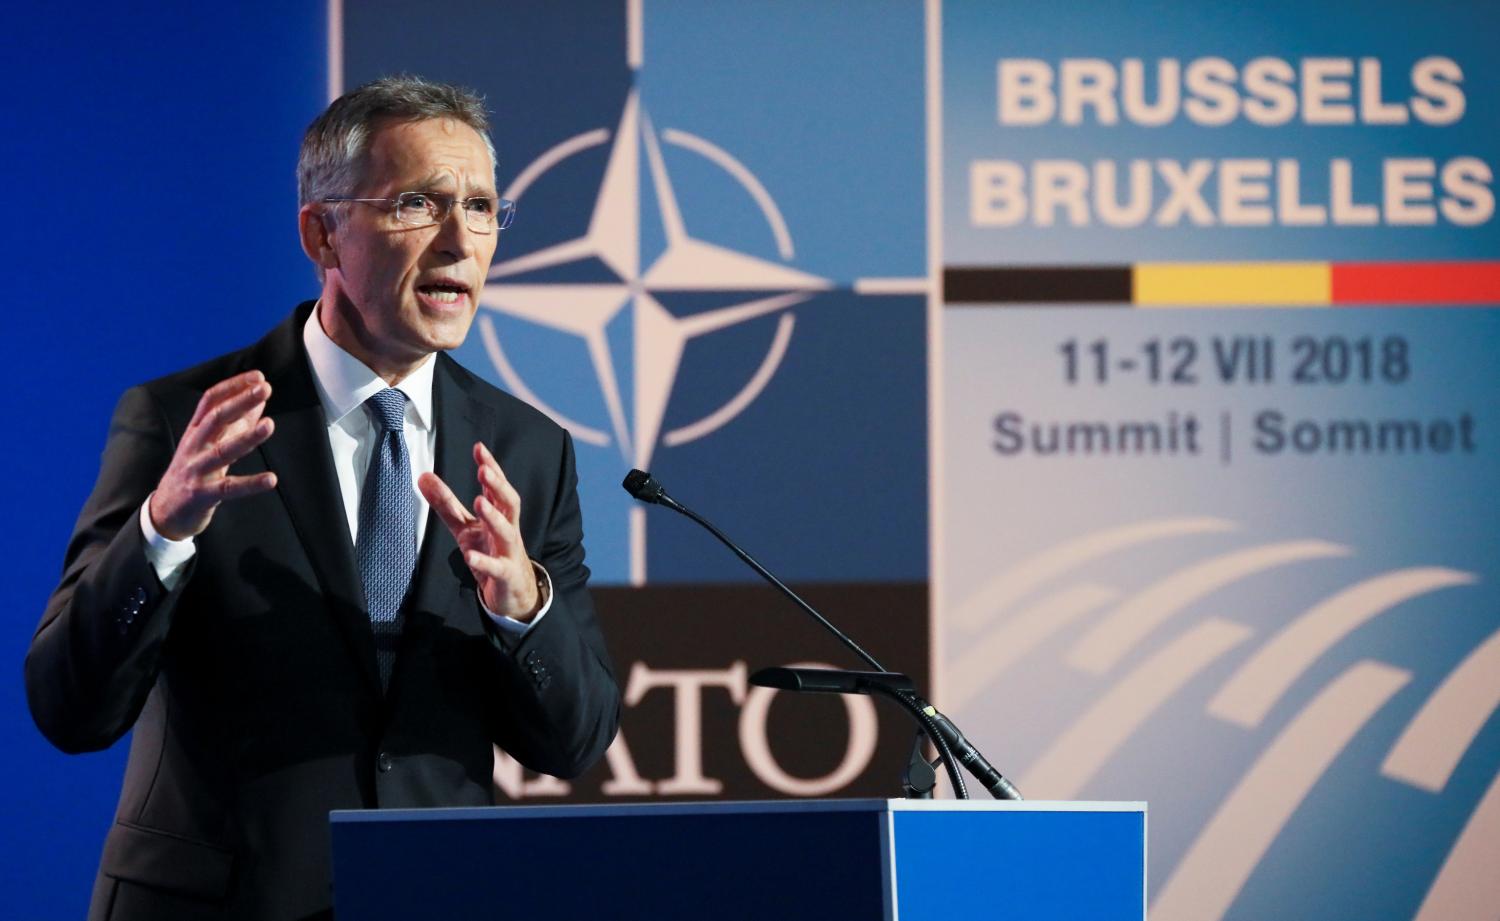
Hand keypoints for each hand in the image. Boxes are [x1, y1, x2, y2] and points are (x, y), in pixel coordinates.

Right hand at [148, 370, 277, 540]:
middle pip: (215, 418)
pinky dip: (250, 484)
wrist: (166, 511)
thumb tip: (259, 400)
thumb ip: (236, 423)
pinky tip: (271, 479)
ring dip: (247, 437)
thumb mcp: (211, 444)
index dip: (233, 386)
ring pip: (221, 450)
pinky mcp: (202, 494)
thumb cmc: (194, 471)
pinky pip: (228, 488)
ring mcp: (196, 470)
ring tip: (270, 425)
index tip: (258, 376)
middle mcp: (193, 446)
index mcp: (195, 430)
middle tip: (264, 389)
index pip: (210, 400)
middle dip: (239, 401)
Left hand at [418, 442, 540, 620]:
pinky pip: (496, 568)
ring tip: (479, 502)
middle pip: (510, 504)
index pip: (496, 488)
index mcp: (499, 516)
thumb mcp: (464, 528)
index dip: (491, 467)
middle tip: (483, 470)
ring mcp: (508, 552)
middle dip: (498, 486)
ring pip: (506, 532)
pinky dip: (484, 562)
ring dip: (494, 517)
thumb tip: (423, 477)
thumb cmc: (490, 552)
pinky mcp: (504, 575)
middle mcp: (507, 529)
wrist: (513, 591)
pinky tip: (470, 557)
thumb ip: (446, 504)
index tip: (479, 448)